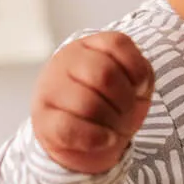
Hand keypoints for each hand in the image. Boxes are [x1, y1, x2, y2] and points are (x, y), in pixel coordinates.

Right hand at [31, 32, 154, 174]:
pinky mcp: (43, 121)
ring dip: (112, 122)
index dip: (137, 70)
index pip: (117, 43)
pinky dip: (96, 137)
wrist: (84, 140)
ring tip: (114, 127)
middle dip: (125, 100)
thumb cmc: (110, 105)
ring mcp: (50, 89)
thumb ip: (140, 73)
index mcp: (89, 46)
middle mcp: (65, 61)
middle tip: (126, 112)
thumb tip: (139, 84)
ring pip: (88, 104)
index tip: (139, 88)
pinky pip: (69, 128)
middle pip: (104, 74)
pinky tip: (106, 139)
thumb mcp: (131, 84)